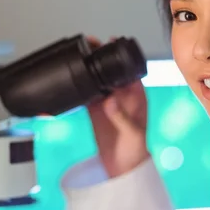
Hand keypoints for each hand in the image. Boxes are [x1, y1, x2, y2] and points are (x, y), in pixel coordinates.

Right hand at [86, 36, 149, 177]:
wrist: (122, 168)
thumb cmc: (136, 151)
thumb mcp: (133, 133)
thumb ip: (122, 117)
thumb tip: (111, 100)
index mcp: (137, 96)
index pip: (130, 69)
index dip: (121, 55)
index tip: (112, 42)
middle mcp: (123, 96)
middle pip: (111, 70)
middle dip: (101, 57)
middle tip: (89, 45)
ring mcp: (108, 102)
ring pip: (98, 79)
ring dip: (89, 68)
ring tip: (79, 55)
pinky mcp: (95, 110)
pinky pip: (87, 93)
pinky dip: (80, 85)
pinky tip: (72, 78)